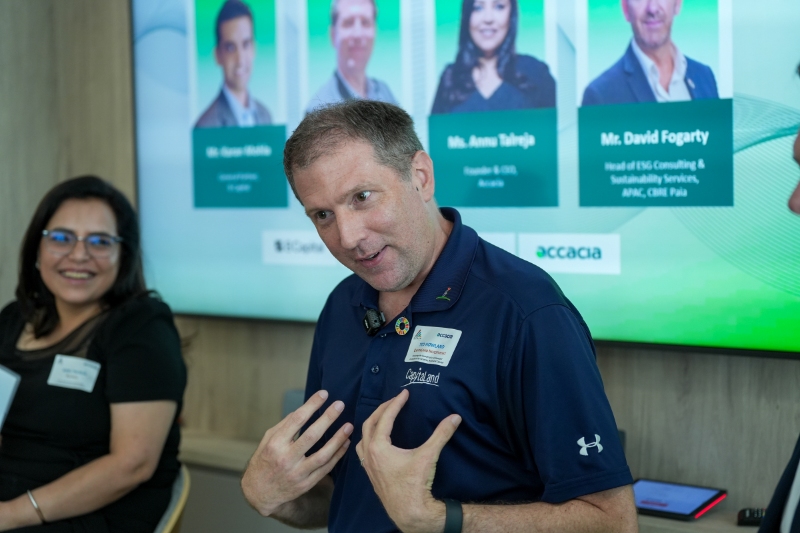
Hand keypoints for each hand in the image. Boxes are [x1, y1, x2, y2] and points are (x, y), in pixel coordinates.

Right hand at [241, 390, 352, 515]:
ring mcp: (297, 473)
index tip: (323, 394)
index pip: (296, 420)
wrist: (260, 492)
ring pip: (323, 455)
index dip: (312, 405)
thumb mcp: (267, 440)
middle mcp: (286, 458)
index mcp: (276, 443)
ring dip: (338, 439)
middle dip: (328, 418)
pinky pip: (326, 468)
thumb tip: (302, 410)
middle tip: (340, 405)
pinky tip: (345, 443)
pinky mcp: (306, 484)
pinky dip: (337, 455)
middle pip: (312, 436)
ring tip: (349, 426)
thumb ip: (284, 425)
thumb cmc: (264, 461)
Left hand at [356, 389, 460, 532]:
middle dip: (382, 409)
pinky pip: (363, 450)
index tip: (404, 393)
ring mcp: (367, 465)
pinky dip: (368, 440)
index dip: (395, 403)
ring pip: (363, 437)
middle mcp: (368, 454)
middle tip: (395, 400)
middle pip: (370, 423)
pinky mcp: (371, 474)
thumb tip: (455, 417)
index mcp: (378, 447)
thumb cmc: (416, 484)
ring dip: (372, 424)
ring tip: (383, 417)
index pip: (385, 417)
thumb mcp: (428, 456)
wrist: (410, 512)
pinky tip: (377, 441)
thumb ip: (441, 434)